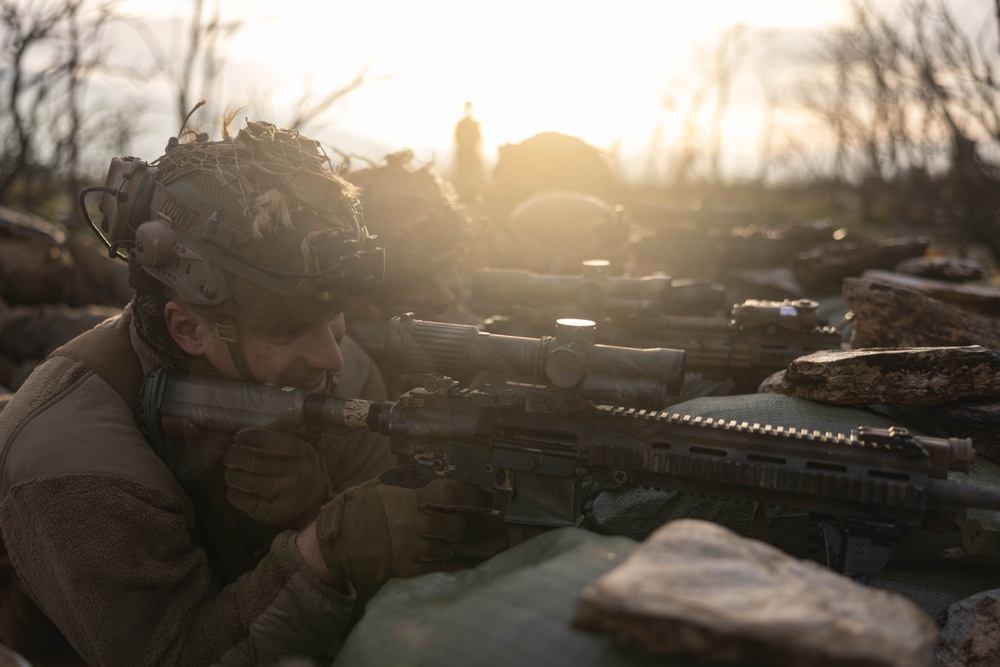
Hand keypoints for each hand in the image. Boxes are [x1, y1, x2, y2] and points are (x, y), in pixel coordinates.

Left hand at [223, 428, 330, 526]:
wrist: (311, 501)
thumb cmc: (298, 467)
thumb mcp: (300, 447)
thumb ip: (281, 433)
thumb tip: (247, 432)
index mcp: (305, 455)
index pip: (280, 442)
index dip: (255, 437)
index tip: (239, 436)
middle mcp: (297, 476)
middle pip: (257, 463)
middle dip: (236, 456)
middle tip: (231, 454)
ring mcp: (285, 497)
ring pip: (247, 482)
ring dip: (232, 474)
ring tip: (231, 471)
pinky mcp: (272, 514)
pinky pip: (244, 502)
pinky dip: (234, 493)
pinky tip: (235, 488)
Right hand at [315, 466, 493, 588]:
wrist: (340, 539)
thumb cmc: (363, 507)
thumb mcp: (387, 484)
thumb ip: (413, 479)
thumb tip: (436, 472)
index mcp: (412, 498)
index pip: (454, 495)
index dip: (474, 497)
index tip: (485, 499)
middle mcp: (416, 522)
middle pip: (456, 526)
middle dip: (457, 523)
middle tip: (451, 520)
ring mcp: (413, 547)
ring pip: (447, 548)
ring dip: (445, 542)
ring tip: (433, 537)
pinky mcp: (408, 568)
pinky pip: (435, 566)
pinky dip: (437, 560)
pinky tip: (430, 552)